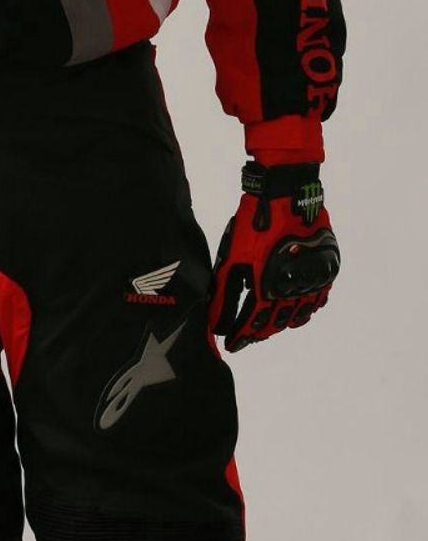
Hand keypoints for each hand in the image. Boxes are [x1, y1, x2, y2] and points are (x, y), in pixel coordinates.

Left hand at [207, 161, 339, 352]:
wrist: (287, 195)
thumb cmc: (255, 223)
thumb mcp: (233, 256)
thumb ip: (225, 290)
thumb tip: (215, 319)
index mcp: (268, 288)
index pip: (252, 324)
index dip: (240, 337)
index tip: (231, 345)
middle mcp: (294, 291)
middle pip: (276, 323)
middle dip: (259, 332)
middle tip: (247, 335)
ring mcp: (314, 281)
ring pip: (299, 315)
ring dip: (282, 322)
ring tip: (268, 323)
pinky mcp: (326, 270)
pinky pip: (316, 299)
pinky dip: (304, 307)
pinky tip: (295, 307)